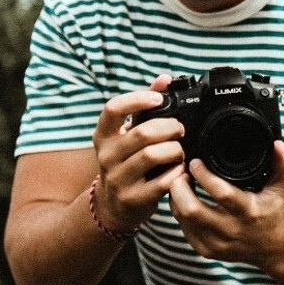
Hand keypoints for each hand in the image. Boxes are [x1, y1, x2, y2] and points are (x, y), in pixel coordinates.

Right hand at [92, 75, 185, 231]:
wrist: (112, 205)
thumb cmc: (125, 161)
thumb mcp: (127, 134)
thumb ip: (144, 106)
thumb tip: (164, 79)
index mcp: (103, 135)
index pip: (113, 109)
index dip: (137, 99)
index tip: (158, 100)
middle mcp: (106, 156)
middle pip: (143, 133)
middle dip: (169, 128)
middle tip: (180, 130)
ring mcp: (118, 179)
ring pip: (153, 155)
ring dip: (175, 150)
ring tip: (180, 151)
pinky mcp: (132, 199)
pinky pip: (162, 182)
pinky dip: (177, 173)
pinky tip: (179, 170)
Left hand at [169, 140, 283, 267]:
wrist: (274, 248)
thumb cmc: (275, 211)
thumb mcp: (281, 187)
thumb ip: (280, 163)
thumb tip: (276, 143)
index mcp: (249, 212)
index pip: (221, 193)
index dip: (203, 175)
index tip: (195, 162)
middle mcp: (232, 230)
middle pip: (192, 209)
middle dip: (180, 187)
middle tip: (182, 172)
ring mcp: (217, 244)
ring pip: (183, 219)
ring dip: (176, 198)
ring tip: (181, 182)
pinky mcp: (207, 250)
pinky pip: (183, 229)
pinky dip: (179, 212)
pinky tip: (184, 200)